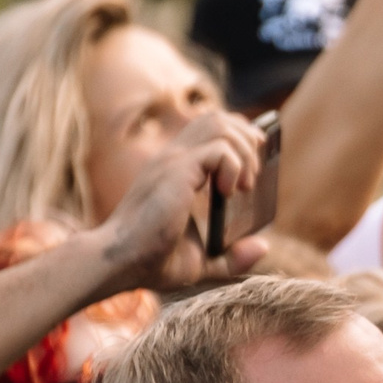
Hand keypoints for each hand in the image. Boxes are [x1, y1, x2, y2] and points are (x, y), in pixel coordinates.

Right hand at [93, 112, 269, 292]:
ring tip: (245, 184)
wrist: (119, 264)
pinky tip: (229, 192)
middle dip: (246, 138)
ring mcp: (173, 161)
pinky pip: (218, 150)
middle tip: (253, 175)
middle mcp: (173, 158)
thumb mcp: (202, 262)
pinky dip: (234, 166)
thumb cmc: (151, 262)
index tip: (255, 161)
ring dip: (243, 151)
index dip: (239, 137)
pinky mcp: (176, 171)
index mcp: (176, 170)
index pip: (209, 129)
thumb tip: (263, 246)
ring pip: (220, 125)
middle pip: (218, 118)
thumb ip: (232, 256)